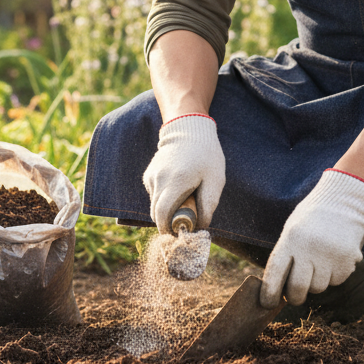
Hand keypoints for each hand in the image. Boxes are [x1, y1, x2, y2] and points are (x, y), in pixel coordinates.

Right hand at [143, 114, 224, 232]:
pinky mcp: (149, 174)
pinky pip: (154, 194)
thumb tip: (201, 227)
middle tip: (185, 221)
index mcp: (175, 183)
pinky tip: (177, 189)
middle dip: (168, 223)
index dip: (169, 230)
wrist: (188, 129)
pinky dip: (163, 198)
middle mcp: (159, 180)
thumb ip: (208, 205)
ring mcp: (151, 176)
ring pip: (154, 205)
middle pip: (156, 214)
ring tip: (184, 200)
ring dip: (166, 210)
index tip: (180, 234)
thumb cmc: (206, 155)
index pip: (162, 216)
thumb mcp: (215, 180)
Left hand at [260, 169, 363, 308]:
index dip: (269, 292)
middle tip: (295, 296)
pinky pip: (336, 281)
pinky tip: (334, 257)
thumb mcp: (292, 231)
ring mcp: (329, 255)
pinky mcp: (347, 260)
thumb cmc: (311, 218)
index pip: (275, 273)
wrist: (341, 200)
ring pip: (318, 287)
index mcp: (290, 239)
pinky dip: (334, 275)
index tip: (267, 304)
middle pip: (298, 288)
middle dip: (295, 297)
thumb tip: (280, 289)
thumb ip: (286, 256)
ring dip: (317, 282)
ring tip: (319, 262)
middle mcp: (309, 249)